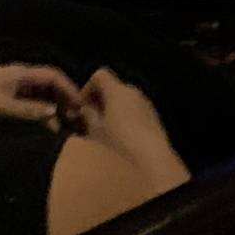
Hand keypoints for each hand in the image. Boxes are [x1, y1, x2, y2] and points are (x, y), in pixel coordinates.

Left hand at [0, 63, 84, 126]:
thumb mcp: (0, 106)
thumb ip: (27, 109)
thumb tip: (53, 112)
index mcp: (20, 73)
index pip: (52, 76)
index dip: (69, 88)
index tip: (80, 106)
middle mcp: (19, 78)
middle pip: (49, 85)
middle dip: (64, 99)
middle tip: (75, 119)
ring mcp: (13, 89)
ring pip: (42, 96)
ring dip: (53, 109)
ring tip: (63, 127)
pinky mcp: (7, 101)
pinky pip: (31, 105)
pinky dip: (41, 114)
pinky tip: (46, 128)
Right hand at [79, 68, 184, 184]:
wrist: (153, 160)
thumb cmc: (119, 144)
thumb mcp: (96, 131)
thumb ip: (88, 115)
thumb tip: (85, 108)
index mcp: (118, 90)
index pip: (100, 75)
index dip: (87, 88)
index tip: (81, 107)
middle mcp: (134, 92)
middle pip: (112, 87)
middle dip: (99, 101)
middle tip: (88, 122)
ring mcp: (145, 104)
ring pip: (123, 100)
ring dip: (111, 111)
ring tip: (103, 133)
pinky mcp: (153, 117)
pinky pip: (134, 111)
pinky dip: (124, 118)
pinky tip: (120, 139)